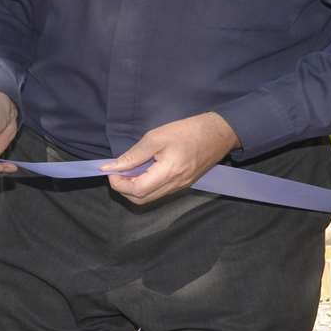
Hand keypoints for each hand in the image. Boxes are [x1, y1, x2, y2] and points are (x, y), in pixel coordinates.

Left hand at [99, 112, 238, 204]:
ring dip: (134, 187)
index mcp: (169, 174)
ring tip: (130, 168)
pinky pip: (159, 192)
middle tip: (118, 170)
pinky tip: (143, 170)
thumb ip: (132, 156)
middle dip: (123, 188)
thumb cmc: (187, 131)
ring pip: (150, 197)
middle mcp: (175, 186)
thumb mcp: (155, 138)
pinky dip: (146, 185)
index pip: (136, 191)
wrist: (219, 132)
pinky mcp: (184, 184)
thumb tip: (110, 167)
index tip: (111, 169)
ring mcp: (181, 187)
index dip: (118, 183)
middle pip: (141, 199)